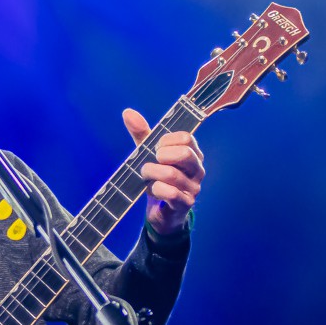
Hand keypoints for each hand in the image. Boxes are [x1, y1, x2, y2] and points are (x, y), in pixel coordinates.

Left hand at [123, 108, 204, 235]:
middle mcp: (197, 169)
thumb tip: (127, 112)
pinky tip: (153, 190)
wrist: (160, 211)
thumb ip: (142, 134)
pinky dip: (156, 190)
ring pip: (172, 174)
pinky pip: (171, 193)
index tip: (155, 148)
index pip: (186, 138)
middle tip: (151, 162)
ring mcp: (194, 187)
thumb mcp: (148, 154)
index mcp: (192, 153)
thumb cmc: (157, 178)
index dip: (165, 141)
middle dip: (160, 156)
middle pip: (184, 153)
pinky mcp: (186, 204)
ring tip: (146, 177)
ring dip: (151, 174)